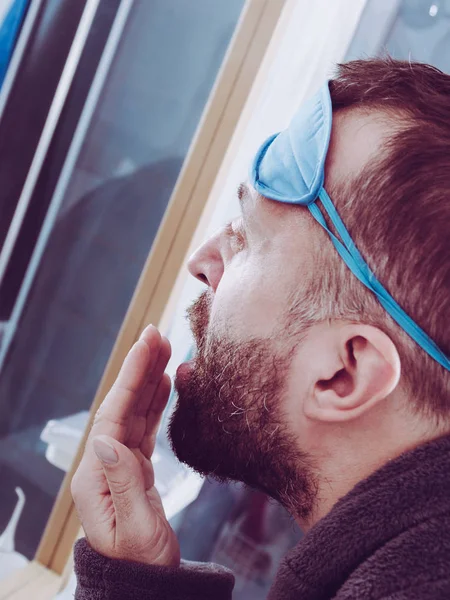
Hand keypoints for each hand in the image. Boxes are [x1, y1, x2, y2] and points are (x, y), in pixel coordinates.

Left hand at [71, 325, 179, 566]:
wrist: (144, 585)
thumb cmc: (140, 564)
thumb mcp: (136, 529)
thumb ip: (122, 482)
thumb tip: (107, 437)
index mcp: (97, 476)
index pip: (114, 415)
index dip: (131, 378)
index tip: (146, 345)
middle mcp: (103, 464)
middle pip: (121, 406)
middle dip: (139, 369)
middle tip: (156, 335)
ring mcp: (118, 465)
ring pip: (134, 413)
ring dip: (147, 381)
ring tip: (163, 351)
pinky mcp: (134, 469)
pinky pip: (143, 428)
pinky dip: (154, 403)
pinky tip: (163, 385)